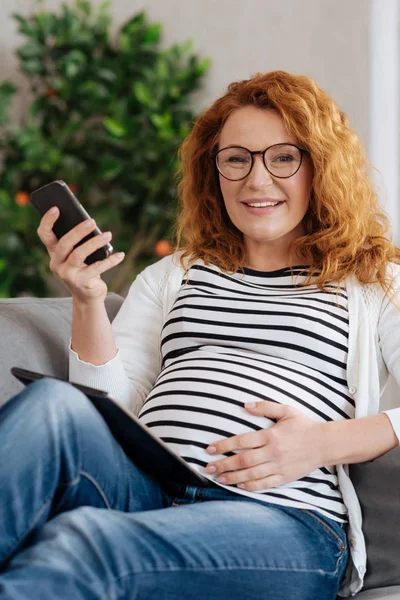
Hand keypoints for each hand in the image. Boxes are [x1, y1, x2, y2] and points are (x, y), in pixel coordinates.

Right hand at [37, 206, 124, 303]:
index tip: (56, 208)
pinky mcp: (80, 282)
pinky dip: (110, 261)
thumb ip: (80, 241)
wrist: (87, 295)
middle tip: (92, 221)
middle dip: (78, 231)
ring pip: (78, 255)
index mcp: (54, 252)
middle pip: (64, 244)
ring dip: (95, 243)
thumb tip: (91, 224)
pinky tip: (120, 255)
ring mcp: (67, 274)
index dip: (47, 221)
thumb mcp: (79, 254)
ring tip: (108, 235)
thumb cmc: (84, 269)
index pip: (45, 235)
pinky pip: (96, 268)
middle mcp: (56, 263)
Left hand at [205, 401, 326, 490]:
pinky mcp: (284, 477)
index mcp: (271, 435)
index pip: (241, 441)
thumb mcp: (286, 411)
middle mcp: (273, 452)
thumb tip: (244, 405)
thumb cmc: (303, 426)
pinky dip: (251, 486)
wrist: (325, 444)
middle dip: (223, 464)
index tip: (209, 449)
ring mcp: (278, 467)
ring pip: (251, 474)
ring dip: (232, 477)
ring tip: (218, 478)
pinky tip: (240, 486)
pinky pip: (265, 484)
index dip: (224, 445)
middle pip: (242, 461)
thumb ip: (264, 407)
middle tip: (207, 468)